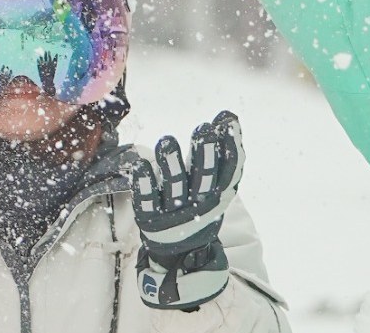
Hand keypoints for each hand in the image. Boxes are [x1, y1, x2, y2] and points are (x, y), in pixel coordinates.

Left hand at [132, 110, 242, 309]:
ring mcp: (174, 212)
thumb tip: (229, 116)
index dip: (229, 146)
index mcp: (218, 197)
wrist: (179, 252)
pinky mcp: (150, 218)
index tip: (226, 120)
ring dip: (172, 165)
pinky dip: (144, 183)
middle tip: (203, 130)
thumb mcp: (216, 187)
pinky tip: (140, 165)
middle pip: (204, 179)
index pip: (229, 170)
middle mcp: (199, 205)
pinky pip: (147, 200)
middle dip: (204, 155)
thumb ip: (223, 155)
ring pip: (175, 187)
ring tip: (167, 141)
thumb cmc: (198, 207)